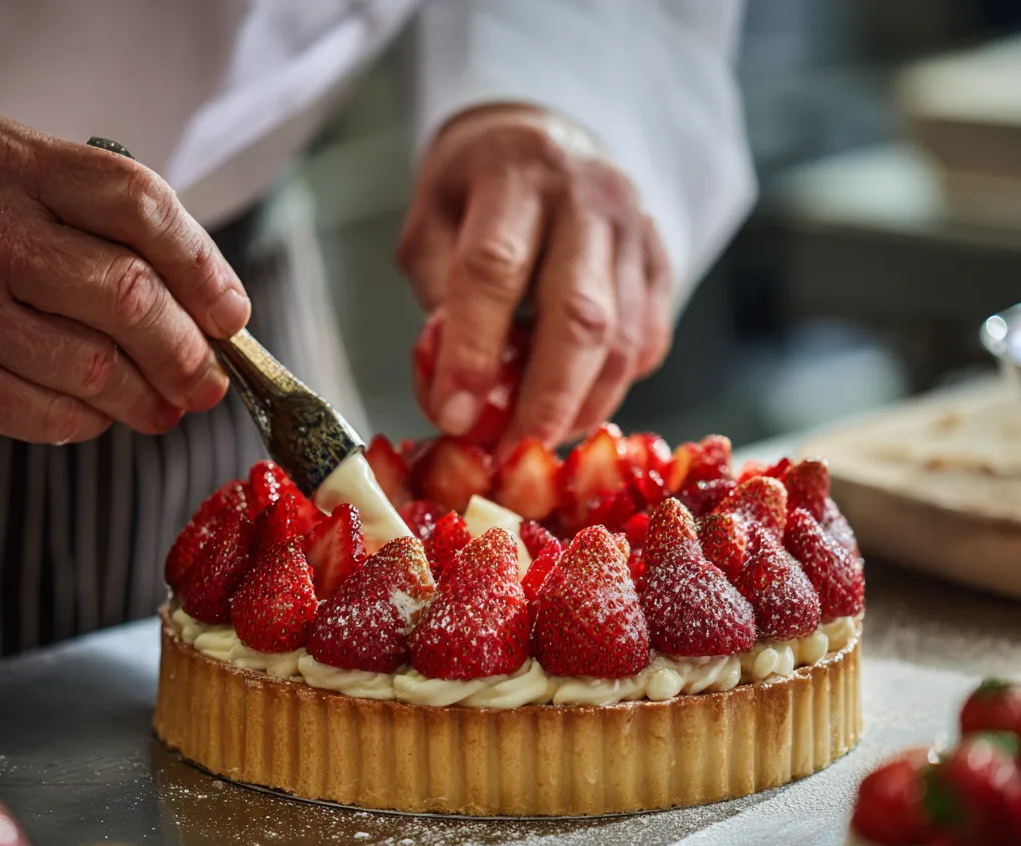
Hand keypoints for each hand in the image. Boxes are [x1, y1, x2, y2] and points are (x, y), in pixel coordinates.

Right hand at [0, 117, 250, 443]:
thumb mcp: (53, 189)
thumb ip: (136, 238)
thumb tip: (223, 315)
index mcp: (36, 171)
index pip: (143, 210)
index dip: (203, 272)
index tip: (231, 317)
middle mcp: (2, 228)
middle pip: (128, 296)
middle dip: (184, 354)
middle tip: (206, 384)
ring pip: (90, 365)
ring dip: (142, 400)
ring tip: (162, 407)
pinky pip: (35, 408)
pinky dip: (82, 421)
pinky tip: (99, 413)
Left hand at [398, 104, 670, 454]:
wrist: (549, 140)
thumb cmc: (478, 189)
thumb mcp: (431, 223)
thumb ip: (439, 300)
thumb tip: (460, 395)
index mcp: (516, 174)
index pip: (494, 270)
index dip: (473, 352)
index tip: (453, 417)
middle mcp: (588, 198)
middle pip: (580, 316)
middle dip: (544, 400)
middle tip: (511, 456)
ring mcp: (638, 231)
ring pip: (623, 341)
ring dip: (580, 407)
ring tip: (538, 441)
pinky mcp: (662, 265)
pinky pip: (648, 343)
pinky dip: (611, 389)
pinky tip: (575, 405)